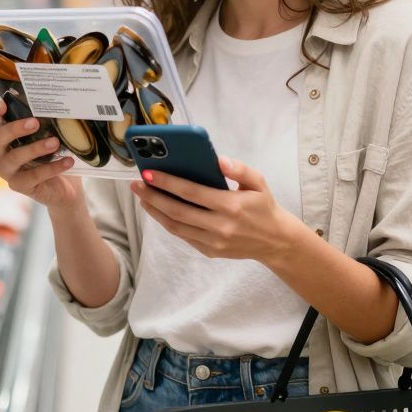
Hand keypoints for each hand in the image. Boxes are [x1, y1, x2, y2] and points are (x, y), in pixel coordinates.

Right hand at [0, 101, 82, 209]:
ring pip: (14, 158)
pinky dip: (52, 167)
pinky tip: (68, 161)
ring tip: (55, 142)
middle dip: (14, 129)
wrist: (64, 186)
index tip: (2, 105)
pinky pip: (34, 175)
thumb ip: (43, 120)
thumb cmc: (52, 153)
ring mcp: (7, 171)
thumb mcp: (47, 134)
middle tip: (35, 123)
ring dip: (35, 149)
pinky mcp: (19, 185)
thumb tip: (55, 103)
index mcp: (2, 136)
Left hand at [131, 156, 298, 262]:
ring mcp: (213, 242)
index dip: (167, 183)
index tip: (148, 173)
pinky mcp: (210, 251)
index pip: (191, 192)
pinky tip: (159, 210)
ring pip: (175, 226)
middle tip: (136, 184)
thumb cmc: (263, 206)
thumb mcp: (258, 182)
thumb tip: (218, 160)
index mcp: (231, 205)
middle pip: (177, 211)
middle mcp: (220, 226)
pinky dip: (168, 222)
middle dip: (153, 196)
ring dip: (155, 211)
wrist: (275, 241)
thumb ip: (239, 168)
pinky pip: (183, 236)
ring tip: (142, 197)